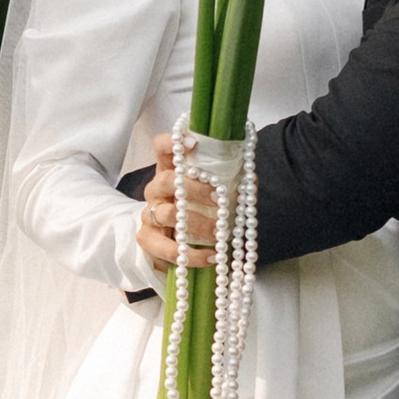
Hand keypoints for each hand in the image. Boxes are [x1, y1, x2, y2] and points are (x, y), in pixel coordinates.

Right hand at [136, 140, 218, 278]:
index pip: (163, 148)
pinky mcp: (147, 239)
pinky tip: (211, 256)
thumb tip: (250, 182)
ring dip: (197, 223)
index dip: (174, 142)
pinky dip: (192, 255)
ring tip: (218, 233)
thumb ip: (231, 184)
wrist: (177, 244)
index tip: (194, 145)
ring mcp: (149, 213)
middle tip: (219, 199)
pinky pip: (167, 248)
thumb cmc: (198, 211)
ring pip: (168, 214)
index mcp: (170, 170)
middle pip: (167, 180)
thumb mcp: (214, 194)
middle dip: (195, 189)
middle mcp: (156, 189)